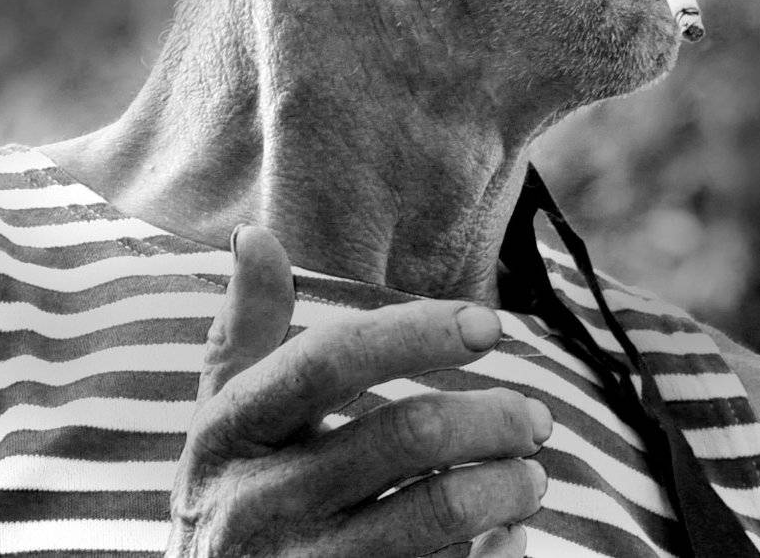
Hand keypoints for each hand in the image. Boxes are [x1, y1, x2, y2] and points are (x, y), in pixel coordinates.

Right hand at [165, 226, 550, 557]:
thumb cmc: (233, 494)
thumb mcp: (226, 414)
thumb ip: (245, 326)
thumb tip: (255, 234)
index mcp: (233, 429)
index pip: (331, 359)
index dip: (416, 331)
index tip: (490, 323)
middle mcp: (258, 502)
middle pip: (405, 434)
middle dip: (492, 417)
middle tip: (533, 417)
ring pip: (436, 514)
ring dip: (506, 486)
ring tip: (532, 474)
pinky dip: (495, 554)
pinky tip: (508, 536)